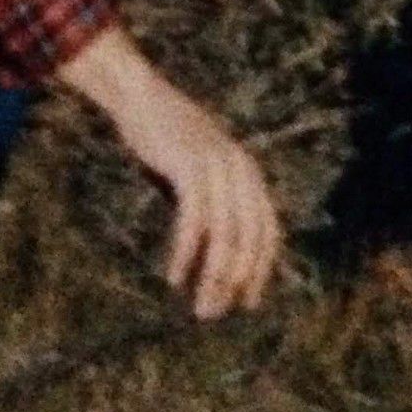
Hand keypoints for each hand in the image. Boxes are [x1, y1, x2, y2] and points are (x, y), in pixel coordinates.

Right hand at [123, 87, 282, 319]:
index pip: (267, 231)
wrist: (143, 98)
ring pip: (225, 233)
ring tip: (200, 305)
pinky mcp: (191, 166)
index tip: (247, 302)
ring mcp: (218, 166)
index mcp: (249, 173)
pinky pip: (194, 219)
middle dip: (235, 280)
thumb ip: (215, 201)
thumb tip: (218, 251)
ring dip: (214, 275)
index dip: (260, 269)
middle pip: (249, 237)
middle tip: (214, 313)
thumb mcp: (201, 171)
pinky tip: (175, 276)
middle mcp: (241, 170)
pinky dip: (186, 252)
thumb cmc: (169, 141)